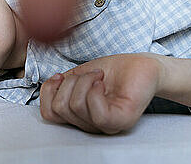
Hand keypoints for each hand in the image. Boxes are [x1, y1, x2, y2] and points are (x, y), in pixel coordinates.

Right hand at [40, 53, 163, 133]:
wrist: (142, 65)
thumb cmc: (113, 71)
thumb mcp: (77, 76)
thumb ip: (61, 86)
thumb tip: (48, 86)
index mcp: (78, 117)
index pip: (48, 114)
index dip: (48, 91)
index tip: (61, 76)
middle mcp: (90, 126)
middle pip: (60, 108)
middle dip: (70, 82)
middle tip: (90, 74)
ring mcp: (106, 126)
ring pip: (75, 106)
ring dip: (84, 81)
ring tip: (99, 76)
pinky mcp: (121, 120)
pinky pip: (96, 111)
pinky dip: (94, 89)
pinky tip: (102, 82)